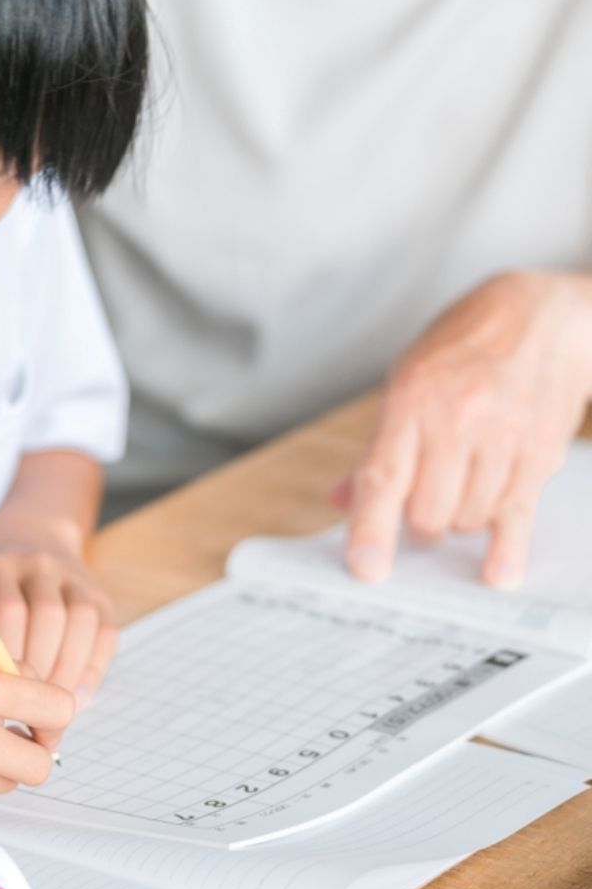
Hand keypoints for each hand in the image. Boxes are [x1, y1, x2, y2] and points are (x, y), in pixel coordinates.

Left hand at [0, 549, 116, 718]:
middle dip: (42, 670)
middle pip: (48, 616)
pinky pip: (105, 632)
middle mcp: (39, 565)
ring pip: (81, 621)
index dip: (10, 659)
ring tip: (54, 706)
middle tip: (31, 710)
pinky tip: (77, 695)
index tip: (4, 696)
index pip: (9, 611)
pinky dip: (94, 669)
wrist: (26, 540)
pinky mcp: (99, 593)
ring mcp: (73, 575)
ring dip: (69, 671)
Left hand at [340, 270, 591, 587]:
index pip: (384, 477)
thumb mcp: (407, 379)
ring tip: (457, 490)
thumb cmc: (465, 346)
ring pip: (467, 519)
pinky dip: (504, 548)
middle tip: (419, 502)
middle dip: (416, 520)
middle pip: (426, 512)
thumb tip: (344, 500)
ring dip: (455, 520)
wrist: (545, 316)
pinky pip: (517, 514)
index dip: (372, 528)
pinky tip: (497, 572)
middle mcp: (458, 422)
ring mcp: (503, 439)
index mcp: (412, 400)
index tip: (365, 568)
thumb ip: (378, 446)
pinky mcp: (540, 454)